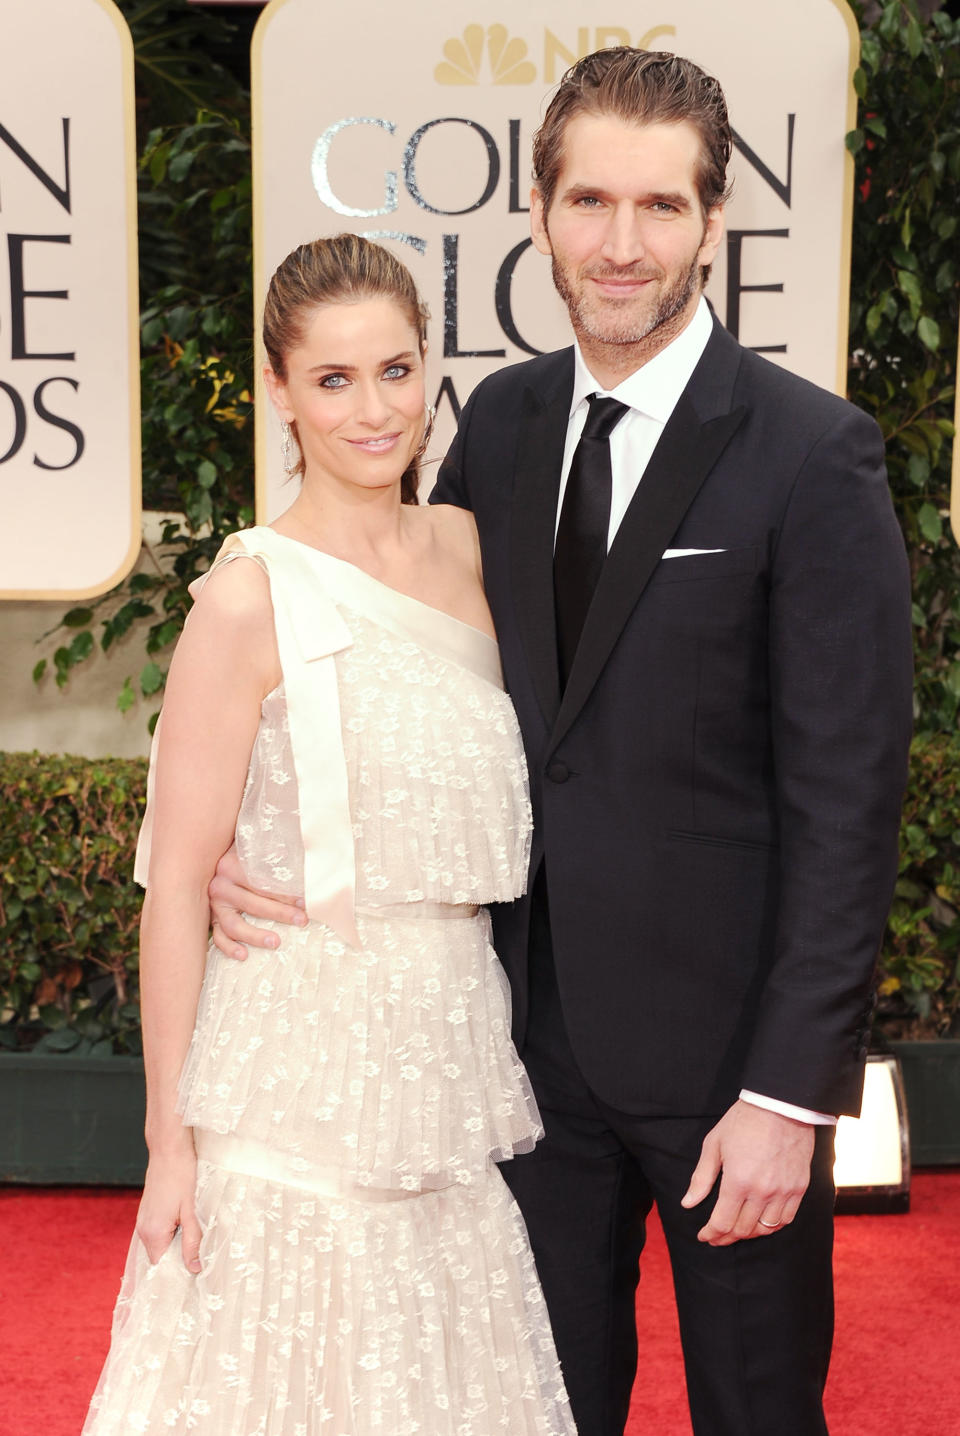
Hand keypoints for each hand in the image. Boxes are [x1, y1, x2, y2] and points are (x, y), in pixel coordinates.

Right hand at [136, 1138, 201, 1272]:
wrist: (168, 1148)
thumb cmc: (181, 1174)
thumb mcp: (192, 1210)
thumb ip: (192, 1241)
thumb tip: (194, 1268)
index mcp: (153, 1233)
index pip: (161, 1269)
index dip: (178, 1273)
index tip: (196, 1276)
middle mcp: (143, 1230)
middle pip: (160, 1258)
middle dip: (179, 1259)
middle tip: (201, 1258)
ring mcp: (143, 1221)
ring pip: (160, 1245)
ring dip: (177, 1245)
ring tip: (196, 1239)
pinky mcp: (147, 1213)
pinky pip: (158, 1233)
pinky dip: (171, 1234)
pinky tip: (186, 1224)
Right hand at [209, 842, 305, 959]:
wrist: (214, 859)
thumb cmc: (245, 857)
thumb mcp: (255, 851)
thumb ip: (272, 855)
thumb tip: (292, 859)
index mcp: (230, 867)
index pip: (260, 883)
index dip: (283, 892)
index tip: (303, 901)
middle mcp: (220, 887)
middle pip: (252, 904)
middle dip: (279, 913)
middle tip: (301, 920)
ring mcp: (214, 906)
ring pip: (234, 926)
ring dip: (254, 936)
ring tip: (276, 942)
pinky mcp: (212, 920)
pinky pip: (219, 938)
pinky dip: (229, 948)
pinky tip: (244, 955)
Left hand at [680, 1099, 815, 1245]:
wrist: (780, 1105)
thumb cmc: (742, 1121)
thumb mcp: (714, 1144)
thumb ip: (702, 1178)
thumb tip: (688, 1204)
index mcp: (738, 1181)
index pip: (722, 1222)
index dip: (711, 1234)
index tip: (704, 1236)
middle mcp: (762, 1191)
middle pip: (743, 1229)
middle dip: (726, 1237)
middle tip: (716, 1236)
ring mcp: (783, 1191)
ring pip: (765, 1229)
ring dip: (748, 1234)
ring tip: (736, 1230)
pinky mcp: (799, 1188)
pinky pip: (785, 1219)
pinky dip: (771, 1226)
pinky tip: (761, 1222)